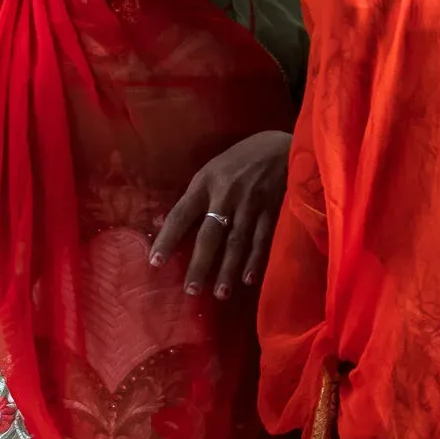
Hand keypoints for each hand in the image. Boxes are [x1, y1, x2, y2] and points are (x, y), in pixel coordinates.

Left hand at [151, 130, 294, 298]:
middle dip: (200, 264)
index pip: (181, 214)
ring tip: (219, 293)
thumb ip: (197, 195)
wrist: (284, 145)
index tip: (155, 262)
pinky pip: (263, 239)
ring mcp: (251, 204)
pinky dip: (255, 260)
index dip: (168, 239)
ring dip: (228, 269)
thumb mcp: (214, 168)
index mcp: (206, 182)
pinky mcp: (273, 209)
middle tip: (191, 290)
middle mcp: (226, 195)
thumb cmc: (243, 158)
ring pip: (237, 242)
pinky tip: (248, 279)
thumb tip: (167, 222)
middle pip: (210, 235)